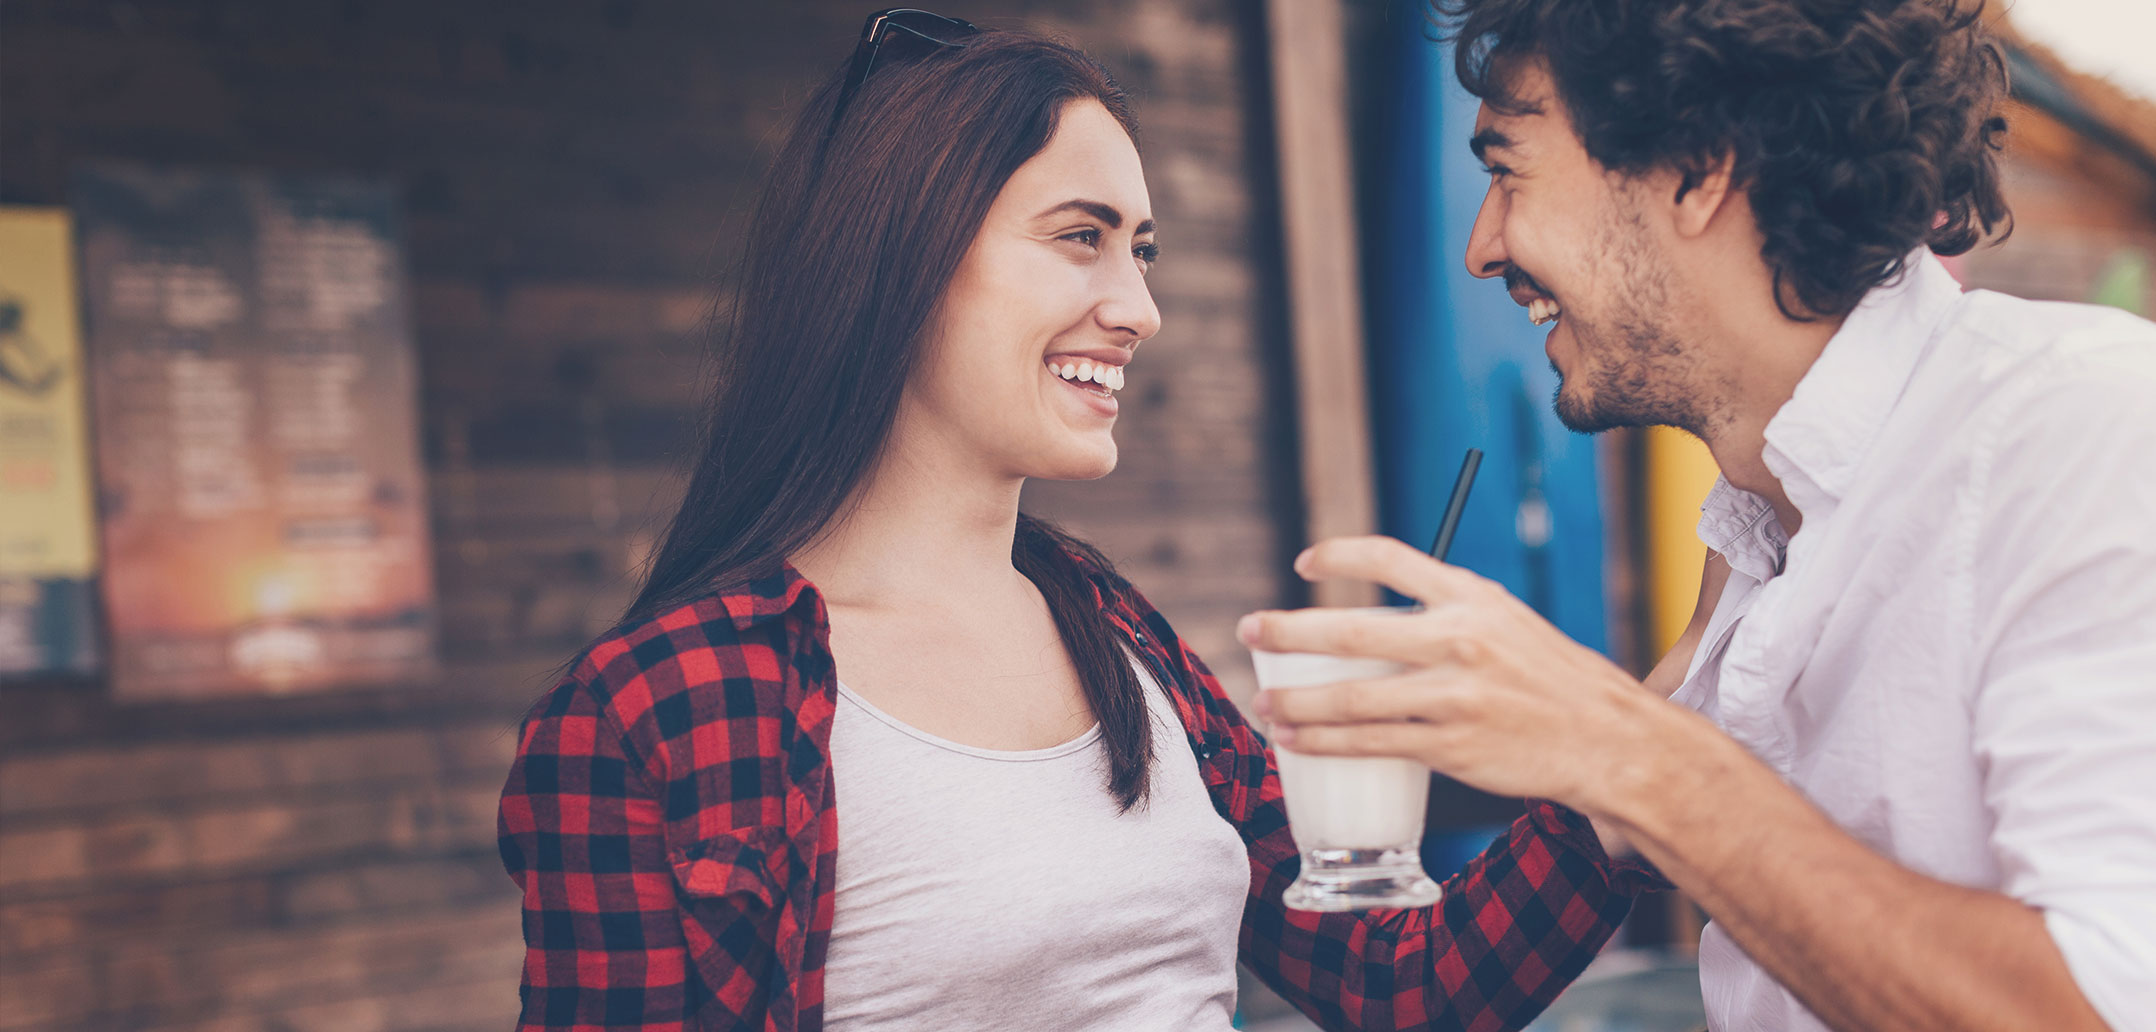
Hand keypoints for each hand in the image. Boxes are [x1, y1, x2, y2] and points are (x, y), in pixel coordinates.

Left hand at [1238, 535, 1682, 817]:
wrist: (1611, 740)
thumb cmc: (1555, 682)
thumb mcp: (1508, 623)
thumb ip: (1450, 614)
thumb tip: (1385, 621)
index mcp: (1472, 598)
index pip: (1389, 558)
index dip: (1338, 556)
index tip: (1304, 564)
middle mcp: (1459, 640)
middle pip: (1350, 630)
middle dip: (1287, 630)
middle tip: (1251, 630)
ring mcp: (1453, 697)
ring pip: (1351, 698)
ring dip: (1295, 701)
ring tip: (1264, 701)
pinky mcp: (1451, 746)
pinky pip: (1371, 744)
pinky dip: (1325, 743)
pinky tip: (1297, 740)